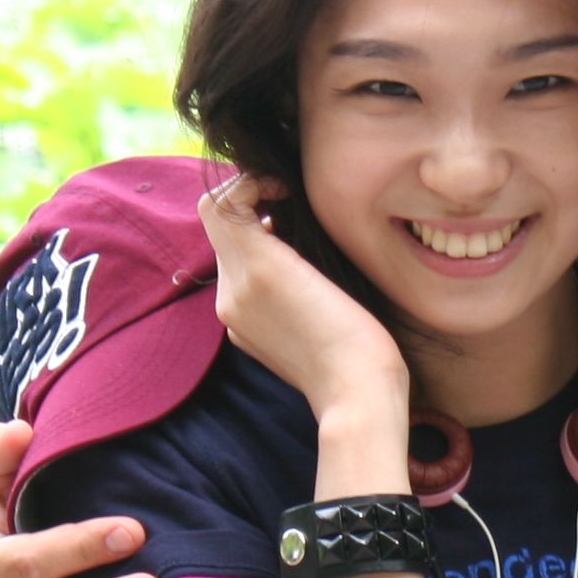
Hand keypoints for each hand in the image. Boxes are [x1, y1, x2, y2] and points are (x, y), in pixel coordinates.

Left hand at [196, 173, 408, 419]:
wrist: (355, 394)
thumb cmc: (359, 333)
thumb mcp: (329, 267)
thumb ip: (289, 230)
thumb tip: (270, 205)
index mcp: (251, 269)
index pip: (218, 202)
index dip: (249, 182)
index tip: (286, 190)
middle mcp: (230, 293)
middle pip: (221, 226)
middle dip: (253, 207)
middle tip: (294, 207)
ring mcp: (234, 317)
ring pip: (231, 254)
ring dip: (257, 237)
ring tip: (299, 240)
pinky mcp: (244, 335)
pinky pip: (239, 284)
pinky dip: (259, 268)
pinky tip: (297, 279)